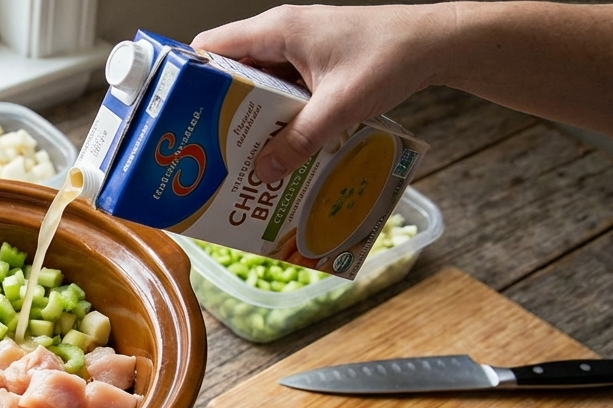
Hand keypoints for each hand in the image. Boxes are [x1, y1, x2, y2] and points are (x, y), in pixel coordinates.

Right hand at [192, 4, 440, 182]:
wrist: (436, 43)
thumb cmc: (391, 58)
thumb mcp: (340, 106)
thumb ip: (298, 140)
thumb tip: (262, 173)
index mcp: (278, 29)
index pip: (211, 46)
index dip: (189, 77)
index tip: (176, 112)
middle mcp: (281, 34)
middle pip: (230, 69)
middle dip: (217, 107)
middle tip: (205, 146)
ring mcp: (298, 48)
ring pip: (256, 83)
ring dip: (248, 116)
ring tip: (237, 153)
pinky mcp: (313, 63)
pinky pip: (281, 89)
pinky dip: (275, 114)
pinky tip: (276, 145)